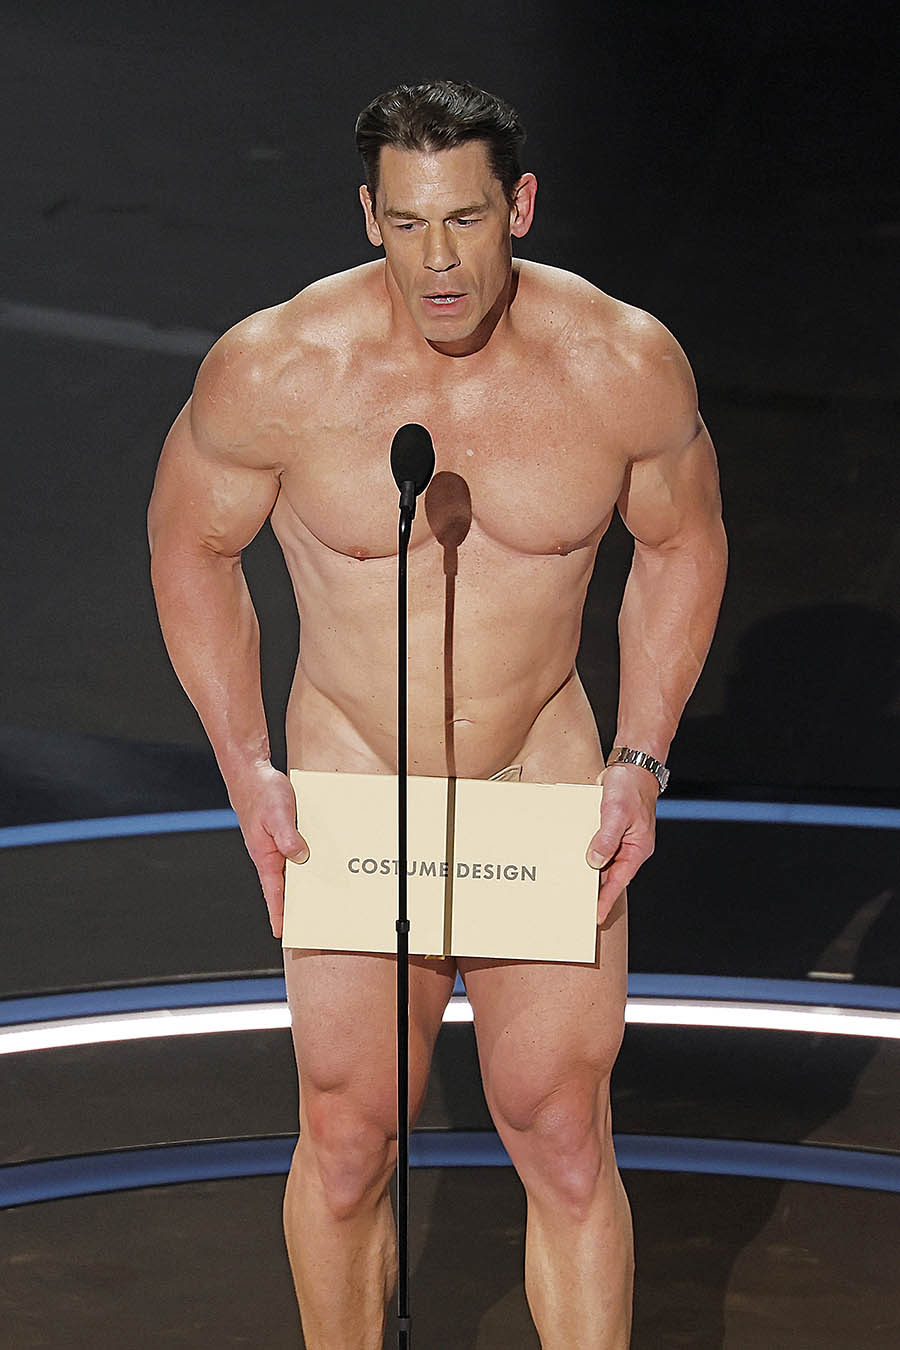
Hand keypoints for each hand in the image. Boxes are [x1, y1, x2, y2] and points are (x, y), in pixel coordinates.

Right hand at [228, 763, 308, 938]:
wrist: (252, 775)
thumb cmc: (260, 794)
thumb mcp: (278, 814)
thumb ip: (288, 837)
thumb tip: (300, 857)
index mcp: (265, 855)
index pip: (273, 891)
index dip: (278, 912)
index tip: (281, 931)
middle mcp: (270, 855)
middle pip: (283, 886)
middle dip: (293, 905)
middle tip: (306, 924)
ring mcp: (276, 847)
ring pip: (291, 870)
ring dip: (302, 883)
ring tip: (317, 900)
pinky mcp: (282, 837)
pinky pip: (295, 854)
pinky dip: (305, 862)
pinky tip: (317, 864)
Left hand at [586, 764, 657, 921]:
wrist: (633, 764)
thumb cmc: (631, 786)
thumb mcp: (616, 813)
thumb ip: (606, 838)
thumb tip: (595, 861)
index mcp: (637, 848)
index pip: (620, 880)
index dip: (607, 899)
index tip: (596, 915)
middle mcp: (630, 847)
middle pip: (612, 875)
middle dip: (597, 891)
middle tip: (579, 907)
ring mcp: (622, 839)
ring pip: (605, 861)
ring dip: (590, 872)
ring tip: (573, 887)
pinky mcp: (612, 829)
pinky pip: (600, 847)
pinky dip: (589, 854)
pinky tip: (575, 857)